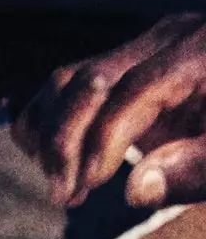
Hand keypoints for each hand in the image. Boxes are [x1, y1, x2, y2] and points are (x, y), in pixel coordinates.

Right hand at [14, 15, 205, 209]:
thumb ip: (195, 170)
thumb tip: (136, 191)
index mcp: (200, 54)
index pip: (132, 92)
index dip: (102, 142)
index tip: (86, 190)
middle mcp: (165, 40)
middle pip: (90, 81)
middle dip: (65, 143)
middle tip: (63, 198)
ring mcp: (141, 49)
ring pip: (69, 80)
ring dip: (49, 137)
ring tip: (61, 189)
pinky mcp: (124, 67)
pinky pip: (68, 86)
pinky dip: (48, 124)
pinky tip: (56, 167)